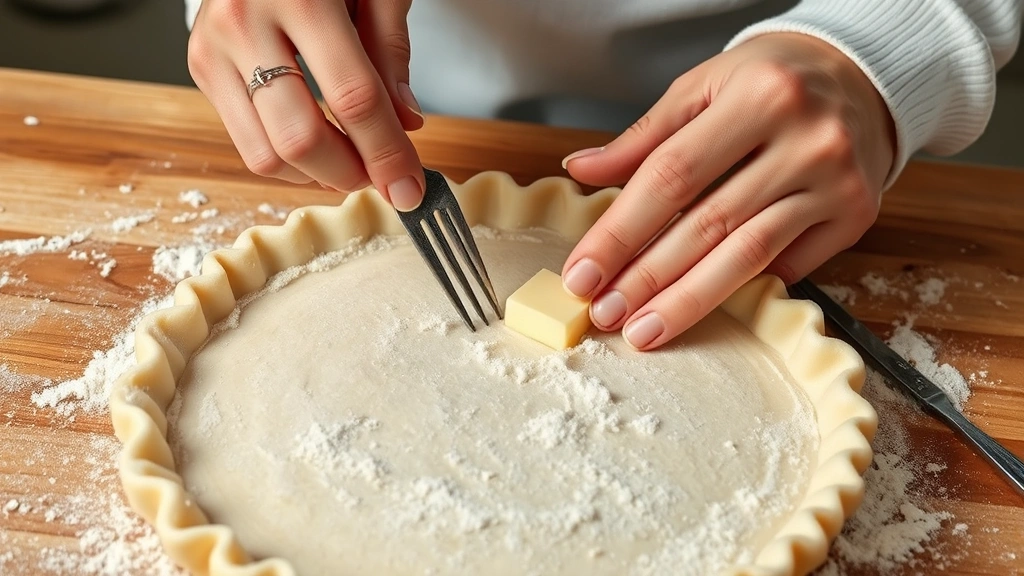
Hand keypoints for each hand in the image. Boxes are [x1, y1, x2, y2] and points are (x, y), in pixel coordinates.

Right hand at [187, 0, 425, 209]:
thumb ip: (389, 50)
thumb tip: (406, 122)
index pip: (354, 97)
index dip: (387, 152)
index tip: (411, 187)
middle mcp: (245, 22)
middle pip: (302, 137)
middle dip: (351, 173)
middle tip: (382, 175)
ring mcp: (215, 47)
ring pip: (267, 153)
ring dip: (318, 175)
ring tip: (351, 161)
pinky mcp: (200, 66)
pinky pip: (247, 143)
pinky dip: (289, 160)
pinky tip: (318, 144)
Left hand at [561, 33, 895, 350]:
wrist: (860, 77)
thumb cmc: (770, 80)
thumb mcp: (703, 86)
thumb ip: (644, 136)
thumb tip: (581, 169)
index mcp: (760, 95)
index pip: (670, 176)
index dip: (621, 231)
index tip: (583, 272)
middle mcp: (807, 140)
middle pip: (707, 224)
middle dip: (647, 277)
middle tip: (605, 312)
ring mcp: (837, 182)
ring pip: (748, 256)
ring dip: (688, 301)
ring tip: (644, 330)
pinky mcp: (856, 216)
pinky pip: (788, 266)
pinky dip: (741, 288)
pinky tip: (702, 306)